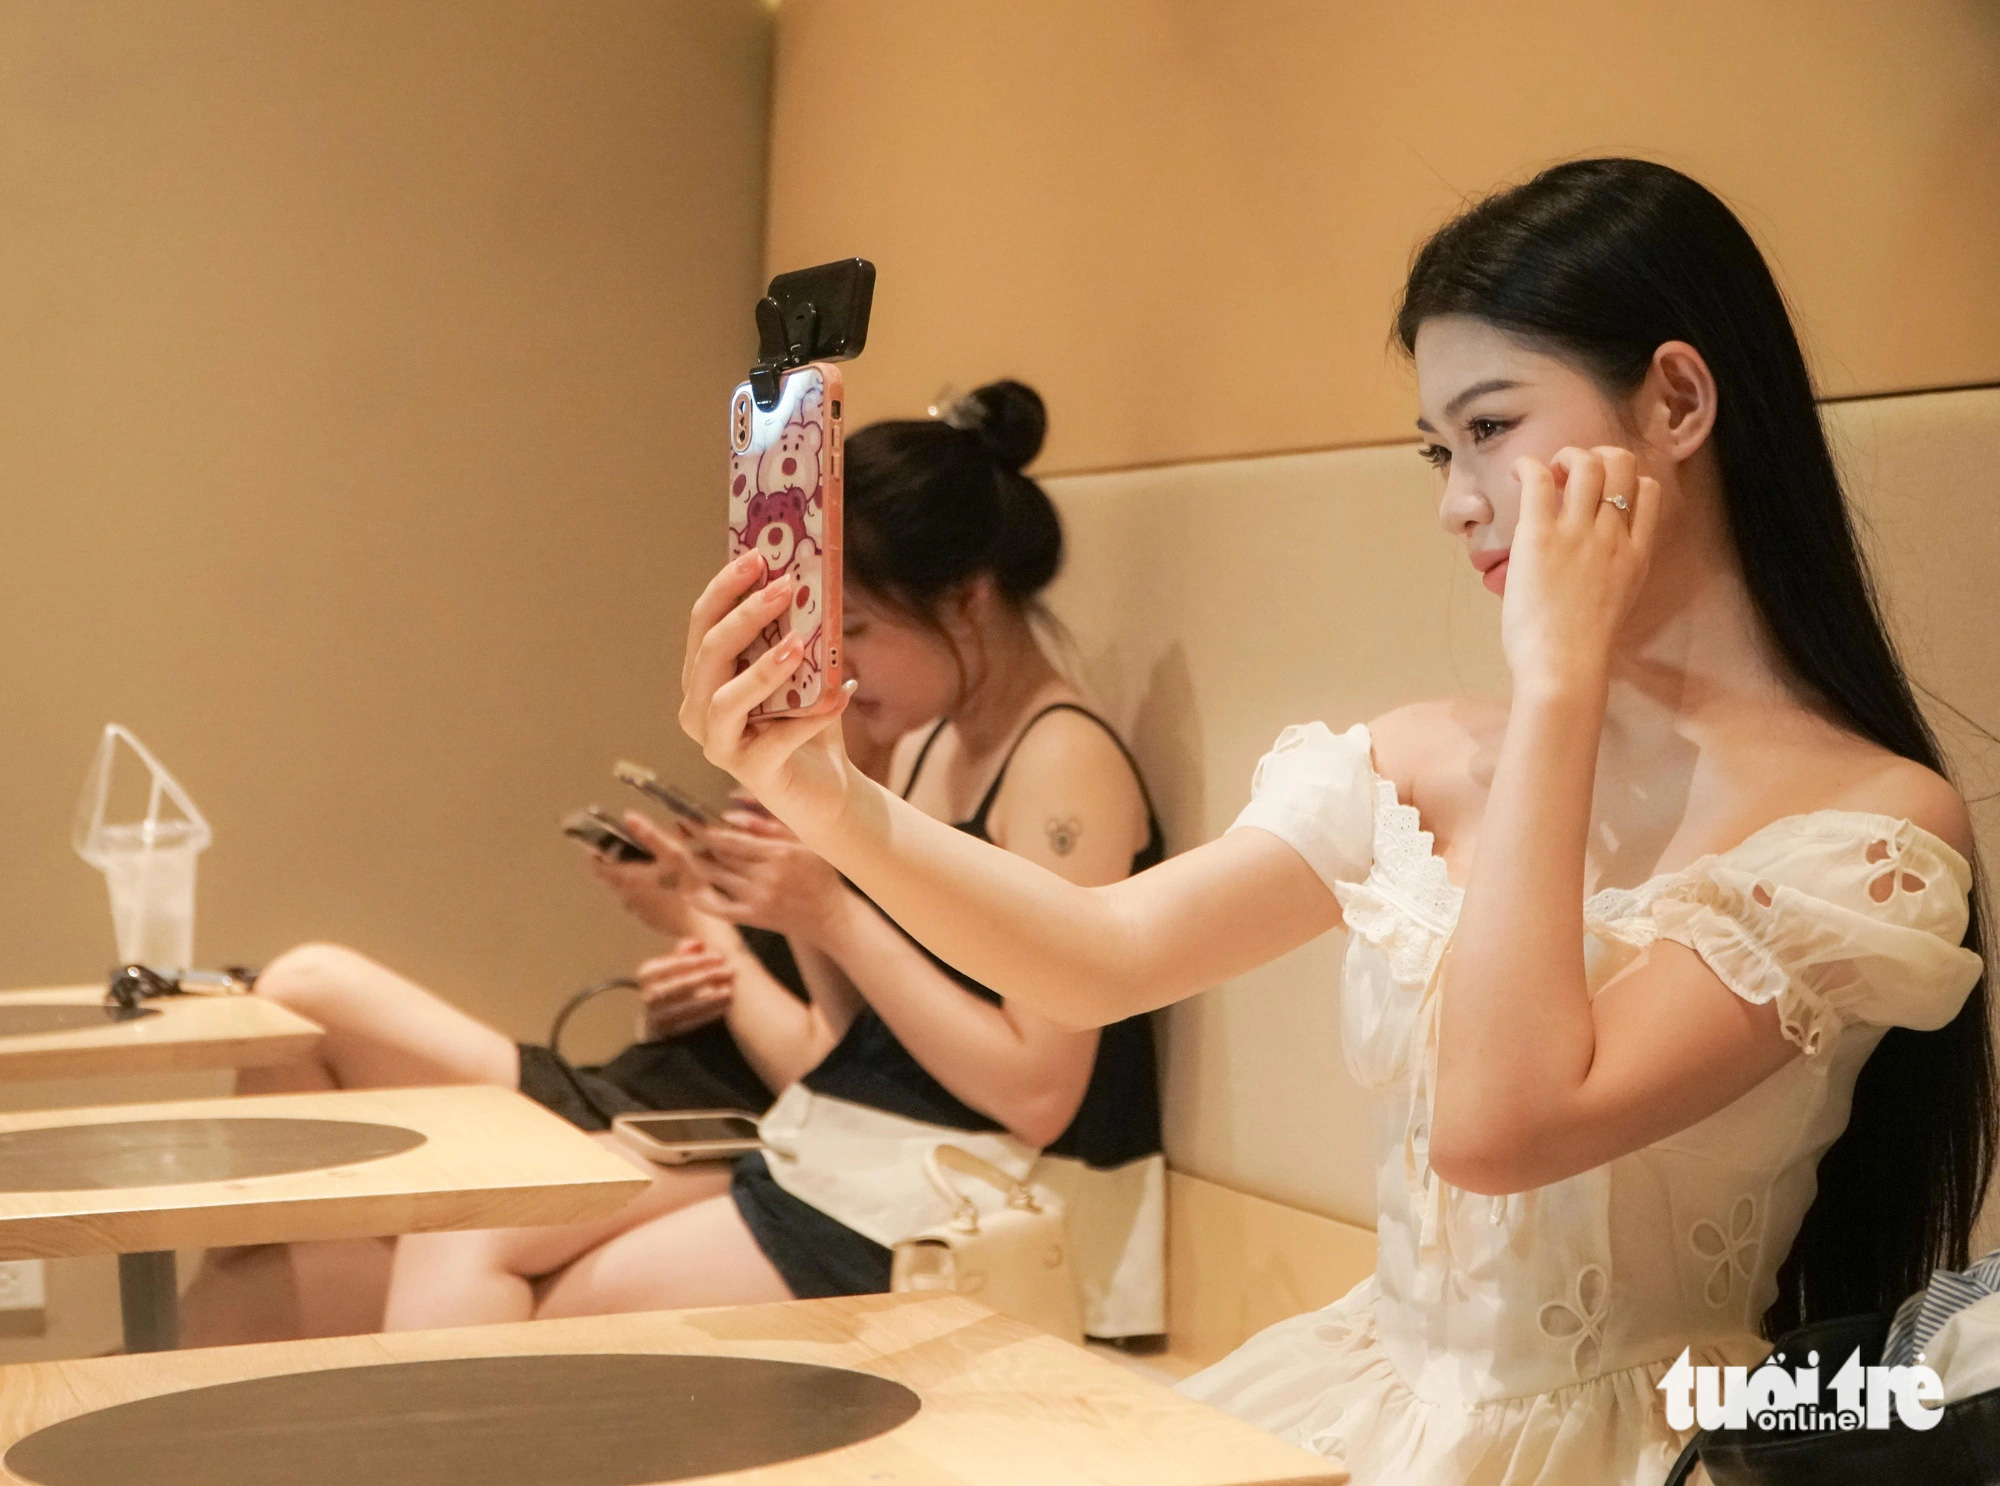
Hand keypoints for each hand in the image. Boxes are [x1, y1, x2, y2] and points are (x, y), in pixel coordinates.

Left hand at [589, 814, 698, 936]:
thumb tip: (630, 817)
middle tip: (633, 848)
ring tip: (652, 865)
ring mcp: (638, 909)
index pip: (596, 865)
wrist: (703, 925)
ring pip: (625, 889)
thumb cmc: (689, 889)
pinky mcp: (650, 918)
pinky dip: (644, 890)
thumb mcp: (673, 853)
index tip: (602, 842)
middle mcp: (627, 896)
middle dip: (616, 861)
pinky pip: (639, 900)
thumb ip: (649, 834)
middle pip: (610, 877)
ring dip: (631, 876)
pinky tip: (664, 884)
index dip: (596, 852)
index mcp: (627, 878)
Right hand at [635, 937, 733, 1038]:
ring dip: (711, 998)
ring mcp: (655, 1016)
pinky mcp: (666, 1032)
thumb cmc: (672, 984)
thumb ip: (685, 953)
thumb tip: (697, 943)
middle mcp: (647, 995)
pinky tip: (724, 1006)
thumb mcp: (673, 966)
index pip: (674, 964)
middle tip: (729, 971)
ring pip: (686, 1005)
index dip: (698, 960)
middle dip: (707, 977)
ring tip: (729, 990)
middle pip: (681, 984)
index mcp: (646, 974)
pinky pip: (690, 1022)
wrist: (657, 1019)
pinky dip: (708, 1014)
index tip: (720, 957)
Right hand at [678, 553, 854, 831]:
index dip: (725, 588)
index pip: (702, 624)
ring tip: (797, 645)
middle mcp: (698, 711)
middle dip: (744, 617)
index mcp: (703, 678)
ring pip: (724, 700)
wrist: (828, 788)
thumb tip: (809, 583)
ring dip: (762, 669)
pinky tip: (842, 695)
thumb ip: (796, 635)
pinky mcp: (751, 773)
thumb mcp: (801, 672)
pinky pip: (777, 739)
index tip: (756, 557)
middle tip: (783, 587)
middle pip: (709, 654)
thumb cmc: (807, 722)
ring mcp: (719, 745)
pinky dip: (811, 716)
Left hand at [679, 807, 848, 941]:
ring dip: (697, 864)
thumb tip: (728, 812)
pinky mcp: (755, 918)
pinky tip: (687, 890)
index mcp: (779, 853)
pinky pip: (719, 908)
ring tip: (689, 851)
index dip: (704, 830)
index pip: (730, 840)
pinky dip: (700, 899)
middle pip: (719, 857)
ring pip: (716, 878)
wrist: (830, 915)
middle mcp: (767, 877)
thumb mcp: (801, 840)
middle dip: (697, 842)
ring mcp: (759, 899)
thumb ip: (765, 823)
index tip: (687, 820)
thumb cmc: (818, 872)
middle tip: (682, 830)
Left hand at [1501, 446, 1659, 695]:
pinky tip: (1515, 474)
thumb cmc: (1581, 649)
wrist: (1565, 667)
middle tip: (1568, 476)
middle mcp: (1613, 535)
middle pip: (1622, 464)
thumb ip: (1611, 574)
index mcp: (1636, 553)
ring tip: (1546, 475)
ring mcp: (1579, 533)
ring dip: (1564, 457)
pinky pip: (1537, 479)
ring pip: (1586, 463)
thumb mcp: (1616, 605)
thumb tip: (1588, 566)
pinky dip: (1526, 465)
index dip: (1626, 478)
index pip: (1649, 490)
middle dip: (1596, 456)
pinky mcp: (1540, 536)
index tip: (1599, 491)